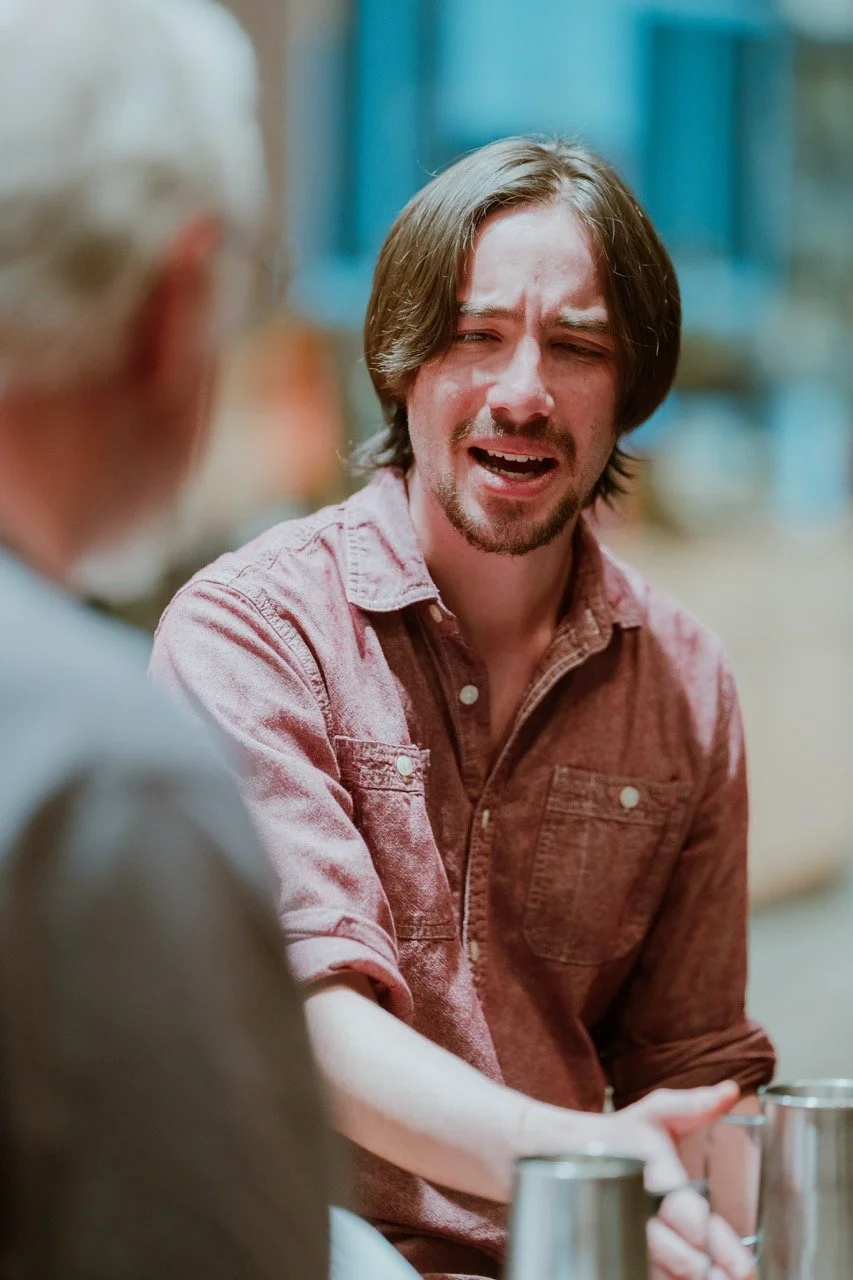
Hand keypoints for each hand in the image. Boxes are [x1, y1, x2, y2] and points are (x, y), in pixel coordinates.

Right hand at [590, 1082, 754, 1278]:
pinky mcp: (623, 1250)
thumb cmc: (625, 1133)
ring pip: (663, 1273)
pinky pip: (647, 1275)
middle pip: (679, 1256)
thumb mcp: (658, 1112)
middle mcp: (640, 1210)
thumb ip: (695, 1104)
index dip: (719, 1247)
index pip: (688, 1217)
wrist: (573, 1154)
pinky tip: (687, 1279)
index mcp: (655, 1176)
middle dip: (709, 1271)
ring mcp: (629, 1235)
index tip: (744, 1269)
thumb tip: (730, 1090)